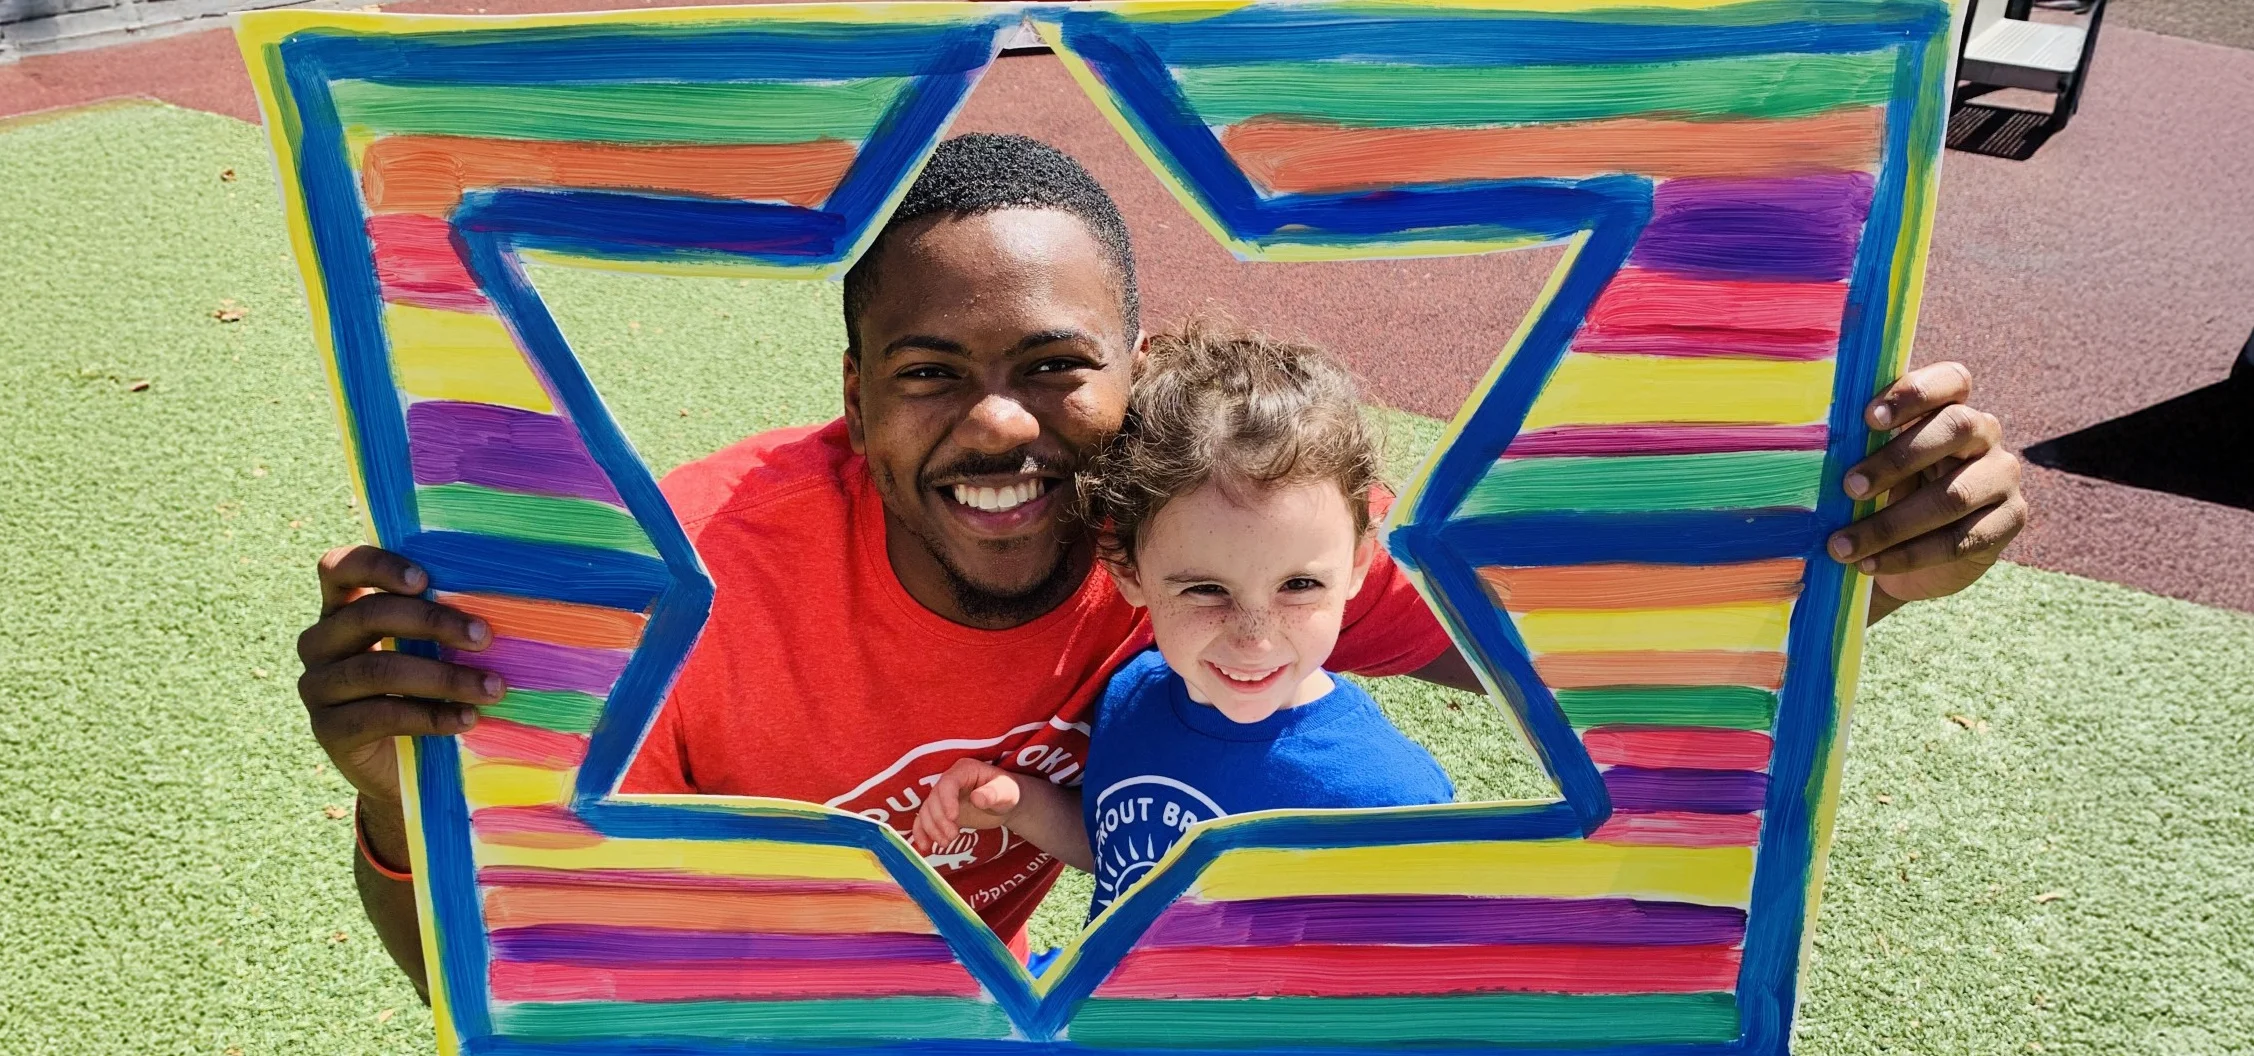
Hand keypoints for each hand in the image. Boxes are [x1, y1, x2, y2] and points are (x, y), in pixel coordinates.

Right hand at [297, 545, 502, 821]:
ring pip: (378, 669)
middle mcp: (320, 643)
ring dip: (444, 677)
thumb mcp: (433, 650)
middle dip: (432, 621)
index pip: (340, 569)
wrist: (405, 767)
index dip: (377, 567)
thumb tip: (500, 601)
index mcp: (341, 609)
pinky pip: (380, 715)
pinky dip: (431, 716)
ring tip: (493, 687)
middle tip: (483, 637)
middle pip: (368, 615)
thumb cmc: (428, 691)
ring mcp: (318, 687)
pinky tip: (468, 718)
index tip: (425, 580)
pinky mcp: (328, 729)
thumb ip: (442, 623)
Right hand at [910, 759, 1022, 852]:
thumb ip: (994, 793)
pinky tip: (925, 847)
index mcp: (964, 770)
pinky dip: (921, 833)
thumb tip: (977, 798)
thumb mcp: (1006, 791)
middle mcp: (949, 782)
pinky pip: (924, 821)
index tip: (954, 818)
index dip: (947, 800)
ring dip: (931, 829)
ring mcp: (942, 797)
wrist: (1003, 804)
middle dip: (939, 820)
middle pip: (934, 799)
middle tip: (952, 836)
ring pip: (926, 812)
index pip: (948, 783)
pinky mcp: (940, 812)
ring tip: (946, 843)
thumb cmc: (1007, 792)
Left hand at [1827, 363, 2027, 614]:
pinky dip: (1908, 555)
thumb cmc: (1885, 495)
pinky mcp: (2010, 521)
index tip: (1867, 419)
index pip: (1952, 379)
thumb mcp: (1873, 467)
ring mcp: (2002, 477)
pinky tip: (1871, 564)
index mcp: (1951, 407)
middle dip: (1896, 459)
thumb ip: (1860, 448)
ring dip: (1890, 524)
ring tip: (1842, 545)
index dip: (1914, 393)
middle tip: (1848, 488)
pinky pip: (1960, 540)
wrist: (1914, 559)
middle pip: (1956, 428)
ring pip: (1954, 495)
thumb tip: (1813, 448)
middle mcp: (1985, 434)